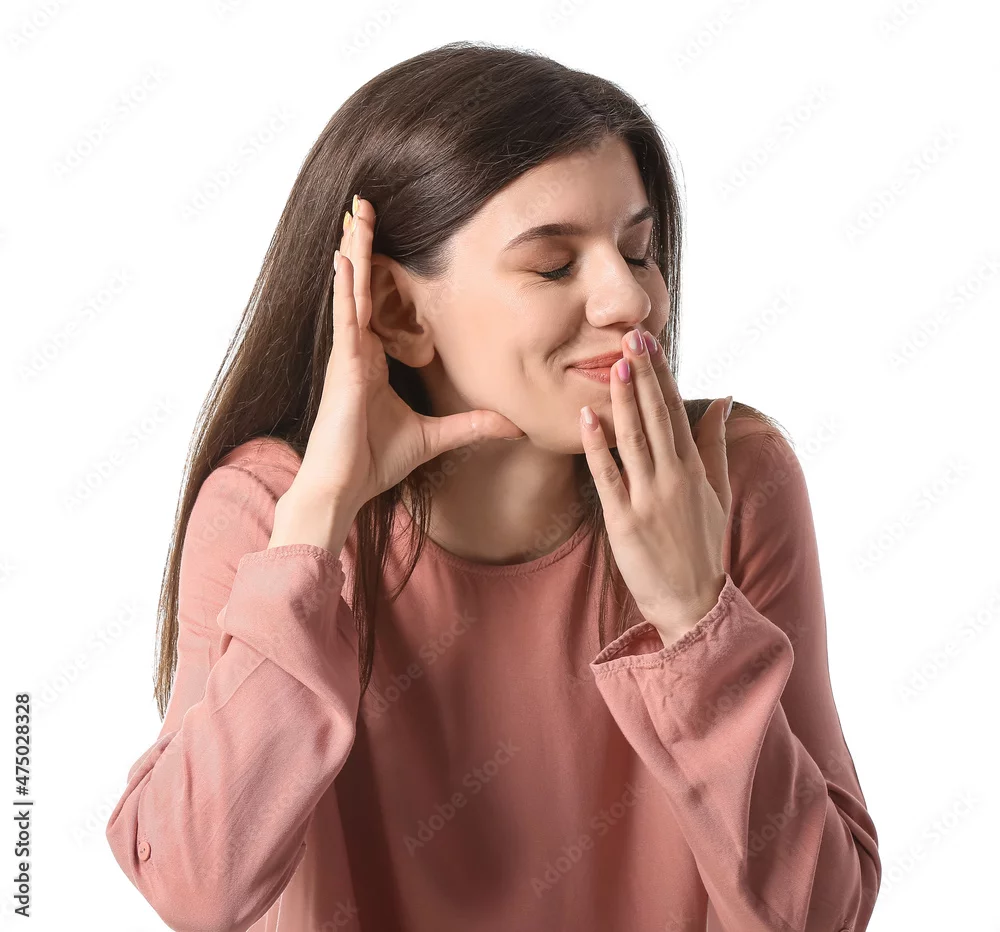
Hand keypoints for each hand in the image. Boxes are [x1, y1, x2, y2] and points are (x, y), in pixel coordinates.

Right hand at [291, 195, 525, 515]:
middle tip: (366, 202)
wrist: (344, 487)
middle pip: (363, 285)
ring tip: (357, 211)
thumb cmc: (376, 462)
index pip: (378, 302)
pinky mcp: (344, 368)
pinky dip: (346, 289)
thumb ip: (472, 424)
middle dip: (365, 243)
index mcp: (373, 360)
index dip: (378, 267)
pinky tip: (344, 258)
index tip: (382, 235)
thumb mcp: (436, 437)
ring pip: (352, 291)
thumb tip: (514, 426)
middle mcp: (357, 350)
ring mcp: (347, 355)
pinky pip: (345, 320)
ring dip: (354, 249)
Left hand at [579, 327, 732, 645]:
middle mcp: (673, 478)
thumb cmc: (703, 547)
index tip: (650, 343)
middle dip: (642, 375)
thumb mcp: (718, 493)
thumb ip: (716, 445)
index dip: (660, 376)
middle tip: (630, 336)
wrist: (694, 603)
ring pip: (634, 440)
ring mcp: (648, 499)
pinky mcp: (624, 522)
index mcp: (694, 469)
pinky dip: (598, 448)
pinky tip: (588, 420)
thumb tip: (722, 400)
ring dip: (623, 401)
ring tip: (614, 364)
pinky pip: (608, 478)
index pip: (676, 411)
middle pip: (655, 417)